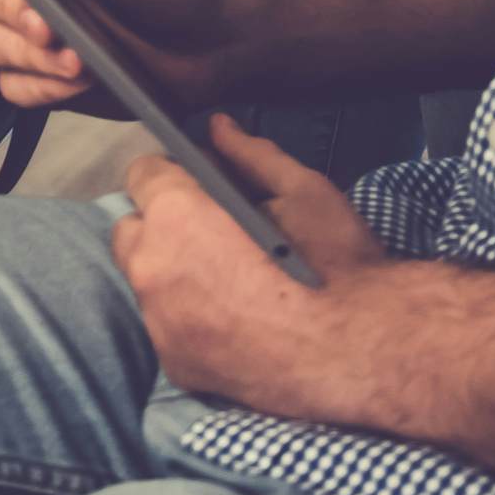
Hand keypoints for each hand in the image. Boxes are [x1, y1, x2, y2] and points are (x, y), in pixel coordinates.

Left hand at [115, 117, 397, 416]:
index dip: (173, 178)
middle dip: (162, 227)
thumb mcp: (303, 191)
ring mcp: (160, 323)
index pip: (143, 175)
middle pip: (132, 231)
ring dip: (174, 276)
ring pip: (148, 285)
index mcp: (177, 214)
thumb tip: (219, 129)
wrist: (363, 354)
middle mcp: (153, 267)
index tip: (199, 190)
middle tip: (213, 236)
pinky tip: (232, 323)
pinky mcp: (177, 365)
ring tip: (227, 284)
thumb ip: (251, 155)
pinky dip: (189, 323)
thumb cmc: (336, 265)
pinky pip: (168, 330)